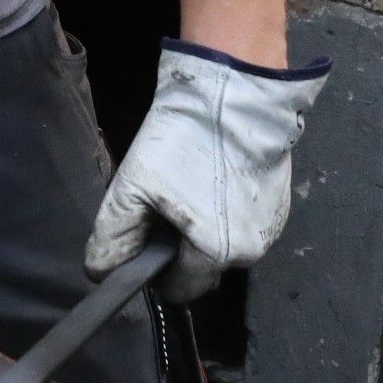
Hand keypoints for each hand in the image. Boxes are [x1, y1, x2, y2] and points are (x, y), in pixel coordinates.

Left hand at [87, 42, 328, 302]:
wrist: (235, 93)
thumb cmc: (184, 141)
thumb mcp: (134, 185)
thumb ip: (114, 236)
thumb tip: (101, 272)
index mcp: (216, 253)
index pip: (181, 289)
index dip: (158, 271)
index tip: (147, 240)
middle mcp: (251, 250)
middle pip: (205, 266)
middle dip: (182, 246)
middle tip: (166, 204)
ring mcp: (271, 226)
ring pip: (227, 243)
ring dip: (207, 227)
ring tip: (191, 184)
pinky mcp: (281, 201)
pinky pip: (246, 220)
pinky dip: (229, 207)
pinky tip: (215, 175)